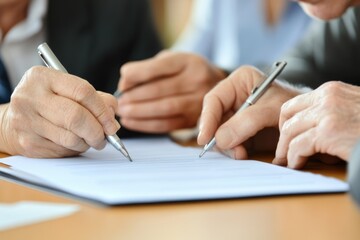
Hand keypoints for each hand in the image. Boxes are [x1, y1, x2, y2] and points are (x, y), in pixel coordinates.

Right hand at [0, 66, 119, 157]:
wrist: (13, 121)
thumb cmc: (49, 103)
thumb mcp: (68, 91)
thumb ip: (96, 99)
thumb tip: (112, 121)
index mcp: (43, 77)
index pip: (82, 91)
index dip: (102, 110)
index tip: (111, 123)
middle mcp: (31, 97)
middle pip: (76, 117)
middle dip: (97, 131)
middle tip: (105, 137)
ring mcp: (26, 121)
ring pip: (71, 138)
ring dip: (87, 142)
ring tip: (89, 139)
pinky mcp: (28, 143)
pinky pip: (62, 150)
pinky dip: (75, 149)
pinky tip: (72, 143)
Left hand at [116, 50, 226, 132]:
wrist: (215, 86)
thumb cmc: (185, 71)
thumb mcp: (171, 60)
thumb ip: (147, 68)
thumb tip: (124, 85)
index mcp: (188, 62)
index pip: (159, 67)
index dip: (137, 74)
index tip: (122, 80)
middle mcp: (196, 81)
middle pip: (160, 90)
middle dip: (135, 96)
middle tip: (119, 101)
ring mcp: (197, 102)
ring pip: (164, 108)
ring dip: (138, 112)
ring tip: (123, 112)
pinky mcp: (193, 120)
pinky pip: (167, 125)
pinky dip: (145, 125)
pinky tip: (131, 122)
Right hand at [197, 66, 301, 158]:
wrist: (310, 123)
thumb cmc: (296, 107)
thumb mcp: (272, 110)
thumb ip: (247, 122)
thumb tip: (219, 140)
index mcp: (239, 82)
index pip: (214, 99)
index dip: (207, 119)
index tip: (205, 138)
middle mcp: (234, 98)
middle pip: (214, 118)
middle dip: (219, 136)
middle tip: (230, 149)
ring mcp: (236, 116)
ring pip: (218, 133)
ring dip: (227, 146)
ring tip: (241, 153)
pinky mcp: (240, 132)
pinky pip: (228, 143)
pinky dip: (233, 151)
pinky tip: (243, 153)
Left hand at [274, 81, 359, 168]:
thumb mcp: (353, 109)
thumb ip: (333, 112)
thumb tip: (310, 129)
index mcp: (331, 90)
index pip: (294, 104)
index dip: (286, 122)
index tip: (286, 137)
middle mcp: (327, 97)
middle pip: (287, 115)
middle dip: (282, 135)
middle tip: (283, 151)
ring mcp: (327, 113)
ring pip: (289, 131)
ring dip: (285, 149)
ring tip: (287, 162)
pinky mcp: (329, 132)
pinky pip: (298, 146)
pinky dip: (294, 158)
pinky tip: (298, 165)